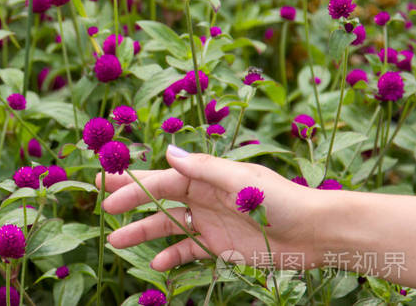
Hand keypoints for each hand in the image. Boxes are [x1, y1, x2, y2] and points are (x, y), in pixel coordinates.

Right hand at [96, 145, 324, 270]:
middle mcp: (204, 195)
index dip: (134, 182)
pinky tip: (156, 263)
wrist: (315, 233)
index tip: (105, 185)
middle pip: (159, 197)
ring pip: (168, 225)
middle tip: (100, 203)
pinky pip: (188, 249)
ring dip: (142, 232)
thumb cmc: (281, 200)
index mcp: (207, 175)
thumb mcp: (240, 181)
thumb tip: (167, 152)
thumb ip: (202, 168)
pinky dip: (171, 255)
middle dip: (130, 199)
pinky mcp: (219, 245)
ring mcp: (210, 221)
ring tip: (115, 241)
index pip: (163, 177)